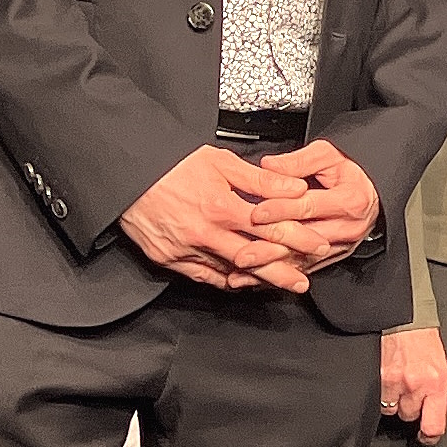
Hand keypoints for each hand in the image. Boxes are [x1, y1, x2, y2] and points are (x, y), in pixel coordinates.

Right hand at [119, 146, 313, 291]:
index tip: (317, 244)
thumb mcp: (220, 161)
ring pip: (229, 272)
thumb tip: (295, 187)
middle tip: (303, 280)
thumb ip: (260, 179)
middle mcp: (205, 233)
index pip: (270, 228)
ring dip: (256, 279)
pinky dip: (224, 280)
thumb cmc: (173, 163)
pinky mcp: (168, 259)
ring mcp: (185, 250)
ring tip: (279, 284)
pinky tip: (240, 283)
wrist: (128, 174)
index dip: (297, 238)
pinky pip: (203, 276)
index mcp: (221, 207)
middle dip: (283, 271)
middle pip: (254, 258)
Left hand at [253, 138, 379, 265]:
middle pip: (303, 241)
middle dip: (270, 248)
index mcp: (349, 201)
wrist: (374, 193)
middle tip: (243, 253)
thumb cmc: (352, 173)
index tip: (256, 213)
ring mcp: (340, 246)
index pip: (309, 207)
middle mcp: (347, 228)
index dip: (281, 210)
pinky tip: (256, 279)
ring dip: (270, 267)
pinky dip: (278, 274)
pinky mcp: (332, 257)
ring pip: (301, 260)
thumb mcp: (330, 155)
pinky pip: (303, 268)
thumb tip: (269, 166)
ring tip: (245, 270)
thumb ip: (298, 161)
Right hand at [379, 324, 446, 439]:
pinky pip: (377, 397)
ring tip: (397, 380)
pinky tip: (386, 376)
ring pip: (390, 409)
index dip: (428, 436)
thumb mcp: (440, 367)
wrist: (405, 318)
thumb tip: (430, 417)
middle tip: (409, 389)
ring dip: (392, 399)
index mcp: (437, 384)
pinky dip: (380, 391)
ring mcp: (395, 382)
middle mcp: (416, 385)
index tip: (425, 437)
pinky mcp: (378, 377)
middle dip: (408, 406)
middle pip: (408, 416)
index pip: (434, 425)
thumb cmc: (424, 343)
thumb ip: (435, 393)